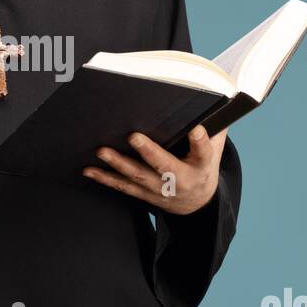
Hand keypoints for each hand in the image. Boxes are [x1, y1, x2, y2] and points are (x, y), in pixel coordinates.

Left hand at [82, 124, 226, 213]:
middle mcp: (181, 180)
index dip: (201, 141)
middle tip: (134, 137)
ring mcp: (160, 190)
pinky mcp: (145, 194)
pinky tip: (90, 170)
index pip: (204, 152)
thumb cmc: (203, 168)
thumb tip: (216, 102)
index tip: (197, 129)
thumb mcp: (215, 151)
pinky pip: (123, 187)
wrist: (197, 204)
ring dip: (118, 164)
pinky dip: (105, 179)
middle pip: (164, 166)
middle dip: (149, 152)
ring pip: (138, 177)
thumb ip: (215, 130)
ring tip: (103, 151)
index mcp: (201, 166)